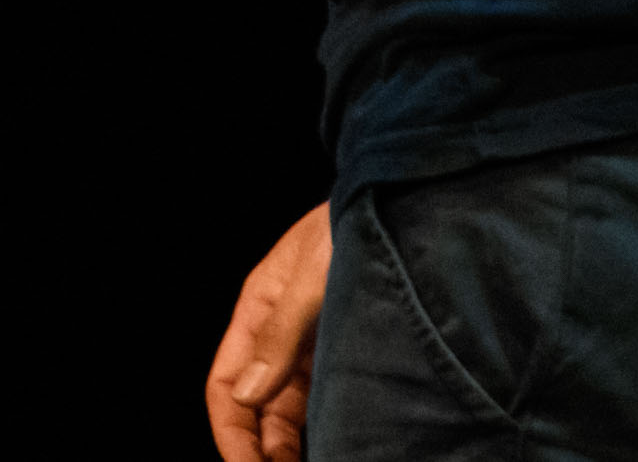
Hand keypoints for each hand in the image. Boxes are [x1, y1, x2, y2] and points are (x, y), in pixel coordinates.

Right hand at [206, 203, 330, 460]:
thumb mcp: (312, 276)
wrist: (409, 201)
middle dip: (263, 454)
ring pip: (291, 417)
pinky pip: (329, 407)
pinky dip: (326, 436)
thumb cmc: (353, 224)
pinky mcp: (351, 355)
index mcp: (259, 310)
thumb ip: (280, 335)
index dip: (231, 435)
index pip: (227, 385)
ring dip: (294, 450)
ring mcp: (316, 348)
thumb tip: (246, 394)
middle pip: (257, 410)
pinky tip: (340, 450)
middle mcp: (282, 336)